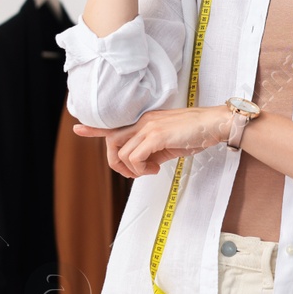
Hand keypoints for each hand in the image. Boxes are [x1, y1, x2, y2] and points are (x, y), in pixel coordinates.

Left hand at [72, 105, 229, 177]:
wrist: (214, 123)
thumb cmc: (196, 133)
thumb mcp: (169, 142)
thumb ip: (153, 149)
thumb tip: (144, 164)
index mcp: (145, 120)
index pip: (114, 124)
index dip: (94, 128)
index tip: (77, 128)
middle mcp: (143, 121)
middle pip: (112, 141)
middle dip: (116, 162)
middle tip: (133, 173)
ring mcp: (149, 127)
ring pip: (123, 153)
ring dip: (132, 169)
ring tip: (150, 171)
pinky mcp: (156, 136)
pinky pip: (135, 157)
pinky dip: (141, 169)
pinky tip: (155, 169)